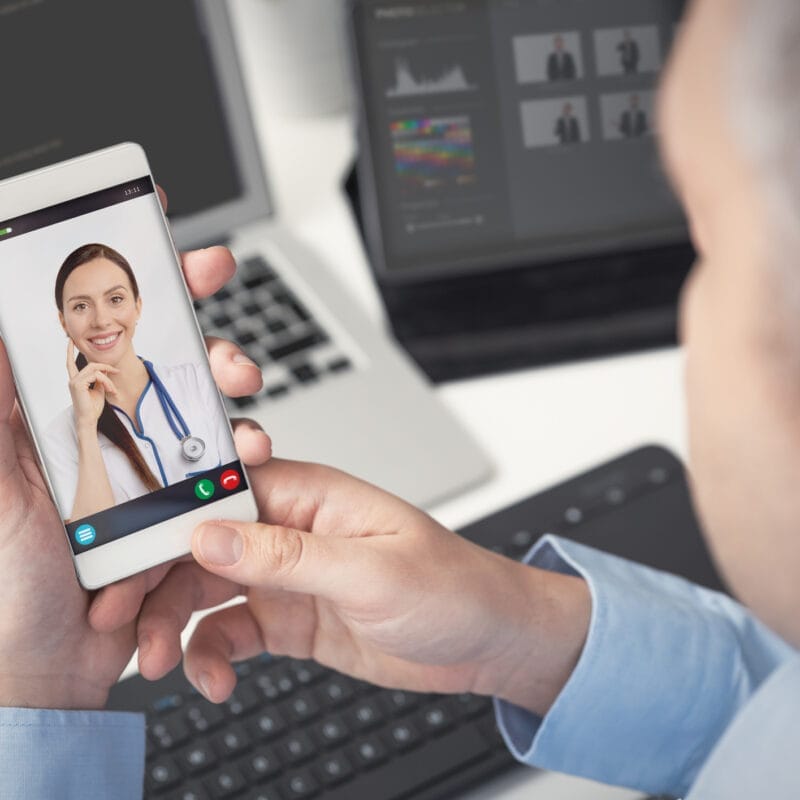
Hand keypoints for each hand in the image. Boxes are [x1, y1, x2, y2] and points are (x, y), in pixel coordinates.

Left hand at [0, 188, 270, 709]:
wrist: (45, 674)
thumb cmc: (3, 590)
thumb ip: (1, 400)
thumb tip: (5, 323)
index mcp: (49, 412)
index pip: (90, 321)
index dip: (127, 269)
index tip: (160, 225)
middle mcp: (99, 430)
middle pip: (161, 353)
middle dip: (204, 335)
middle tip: (225, 337)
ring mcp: (142, 468)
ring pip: (203, 410)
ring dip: (235, 409)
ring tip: (244, 430)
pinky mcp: (177, 506)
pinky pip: (220, 472)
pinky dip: (242, 468)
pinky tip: (246, 474)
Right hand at [65, 340, 118, 428]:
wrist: (89, 419)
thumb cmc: (93, 407)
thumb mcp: (99, 390)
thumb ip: (100, 379)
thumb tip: (104, 371)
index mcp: (77, 380)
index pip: (70, 363)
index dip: (69, 352)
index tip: (70, 341)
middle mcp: (73, 379)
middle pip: (92, 365)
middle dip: (106, 368)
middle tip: (117, 372)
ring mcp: (74, 381)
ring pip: (95, 370)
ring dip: (108, 378)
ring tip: (113, 389)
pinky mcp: (78, 384)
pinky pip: (96, 376)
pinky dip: (106, 381)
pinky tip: (109, 389)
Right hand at [107, 460, 591, 716]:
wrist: (485, 640)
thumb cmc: (450, 585)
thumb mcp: (371, 571)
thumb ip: (286, 555)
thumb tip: (209, 534)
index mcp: (308, 495)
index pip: (219, 490)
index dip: (165, 517)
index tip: (123, 554)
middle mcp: (287, 530)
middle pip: (197, 544)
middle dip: (153, 582)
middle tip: (122, 623)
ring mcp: (284, 576)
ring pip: (203, 592)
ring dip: (174, 627)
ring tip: (164, 666)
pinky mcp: (288, 618)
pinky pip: (228, 633)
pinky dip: (210, 657)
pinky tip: (215, 682)